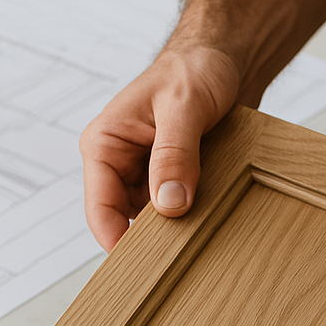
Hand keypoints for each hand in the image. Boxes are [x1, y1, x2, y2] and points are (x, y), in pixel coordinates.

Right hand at [80, 44, 241, 250]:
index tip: (144, 267)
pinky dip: (193, 218)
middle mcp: (120, 164)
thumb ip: (175, 154)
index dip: (117, 242)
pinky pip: (177, 211)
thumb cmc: (195, 68)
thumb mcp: (184, 107)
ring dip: (176, 228)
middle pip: (126, 221)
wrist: (224, 58)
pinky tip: (211, 220)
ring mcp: (146, 175)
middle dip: (152, 238)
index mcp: (105, 144)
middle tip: (179, 258)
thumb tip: (169, 203)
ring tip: (200, 235)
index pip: (100, 209)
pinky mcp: (172, 180)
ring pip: (154, 220)